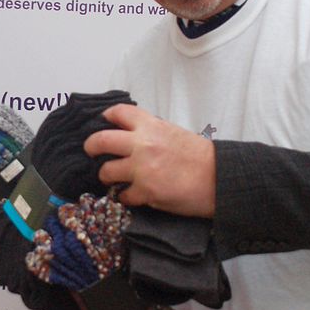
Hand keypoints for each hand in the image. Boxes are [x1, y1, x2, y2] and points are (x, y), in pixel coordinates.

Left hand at [83, 103, 215, 216]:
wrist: (219, 178)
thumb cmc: (201, 157)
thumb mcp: (174, 133)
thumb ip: (151, 132)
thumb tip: (133, 136)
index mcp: (151, 126)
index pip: (118, 113)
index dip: (107, 117)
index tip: (103, 122)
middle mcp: (142, 144)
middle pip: (100, 140)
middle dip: (91, 146)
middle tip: (91, 152)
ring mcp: (141, 169)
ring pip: (106, 171)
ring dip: (106, 175)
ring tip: (112, 178)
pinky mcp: (145, 192)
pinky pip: (122, 195)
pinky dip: (124, 196)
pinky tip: (130, 195)